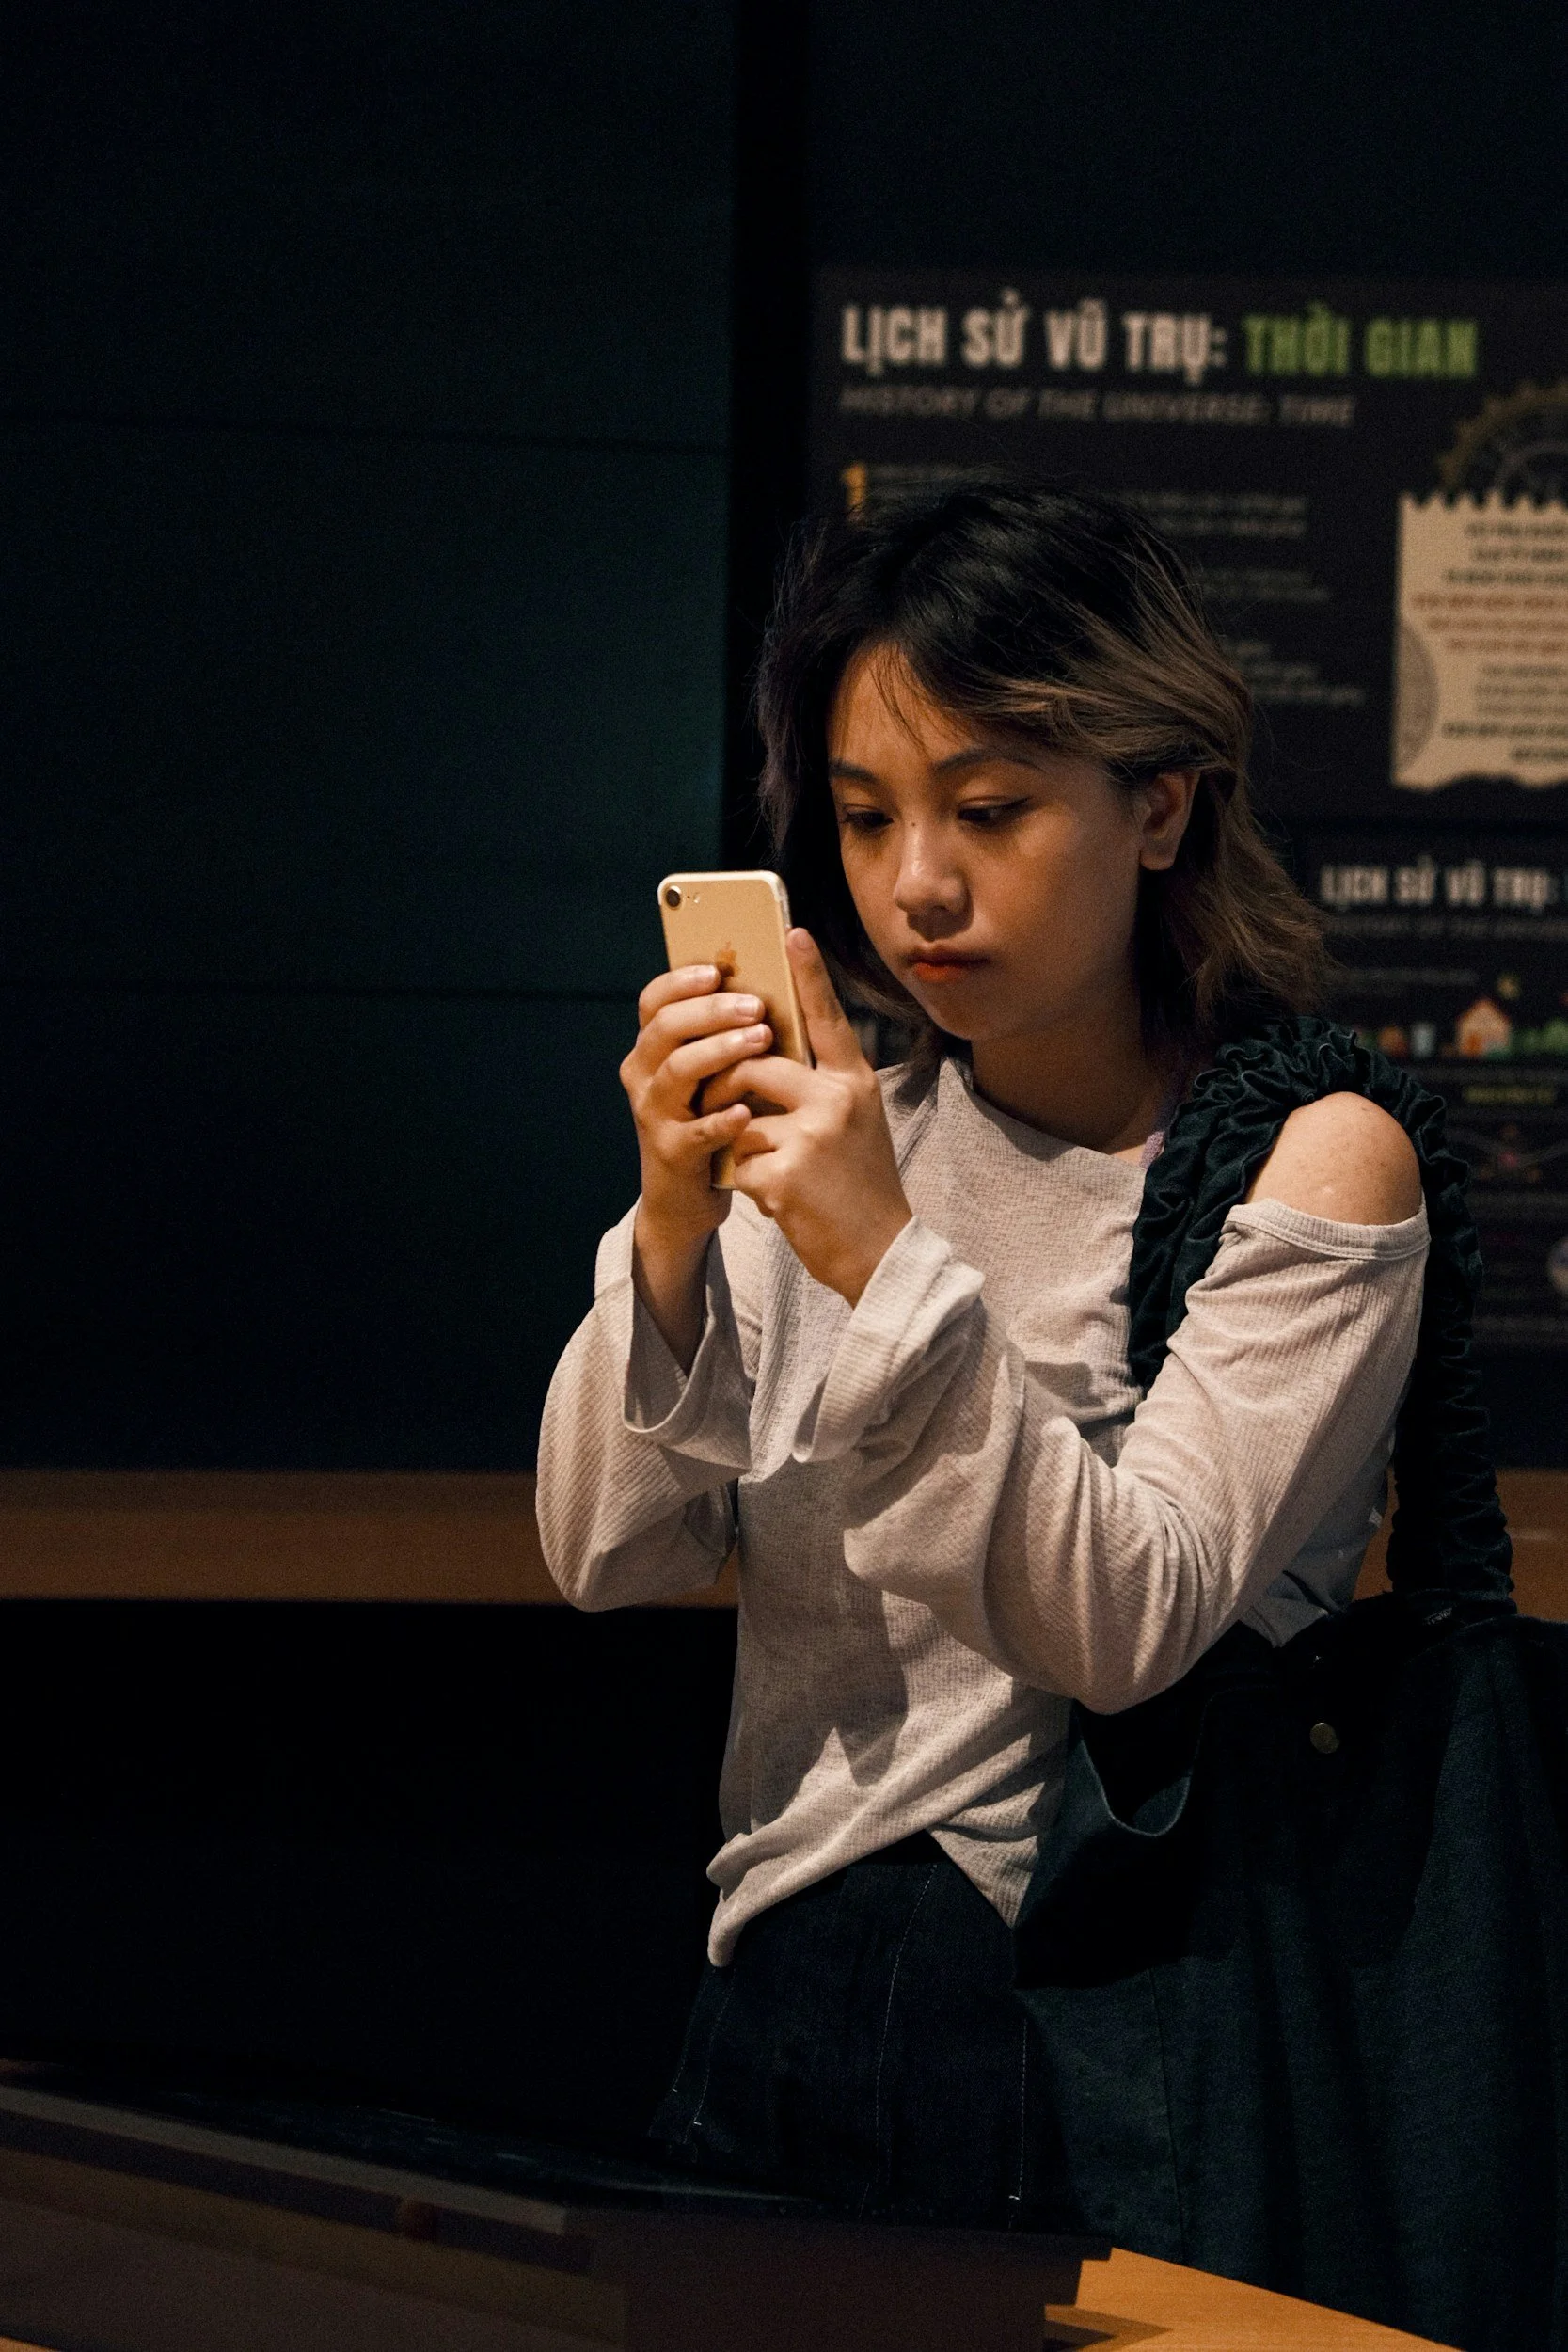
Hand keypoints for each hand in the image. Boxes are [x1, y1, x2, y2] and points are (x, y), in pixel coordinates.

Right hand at [621, 965, 770, 1363]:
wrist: (687, 1197)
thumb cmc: (710, 1121)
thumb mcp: (711, 1075)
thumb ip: (724, 1036)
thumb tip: (767, 985)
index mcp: (653, 1049)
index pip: (654, 1001)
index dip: (681, 981)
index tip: (718, 968)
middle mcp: (643, 1076)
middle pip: (665, 1029)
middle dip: (711, 1011)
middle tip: (756, 1006)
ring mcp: (653, 1114)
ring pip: (676, 1071)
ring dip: (720, 1051)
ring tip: (761, 1041)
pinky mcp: (670, 1153)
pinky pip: (693, 1130)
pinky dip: (719, 1118)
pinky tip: (747, 1110)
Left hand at [705, 930, 912, 1303]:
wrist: (878, 1251)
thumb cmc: (858, 1184)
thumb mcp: (853, 1122)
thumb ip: (817, 1086)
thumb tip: (762, 1055)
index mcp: (854, 1082)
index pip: (827, 1017)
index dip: (809, 974)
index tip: (791, 932)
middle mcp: (836, 1099)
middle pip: (754, 1064)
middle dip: (728, 1085)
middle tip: (727, 1108)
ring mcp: (811, 1136)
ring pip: (739, 1117)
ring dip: (742, 1146)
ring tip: (774, 1169)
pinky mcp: (784, 1173)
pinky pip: (737, 1162)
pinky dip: (748, 1184)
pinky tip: (781, 1201)